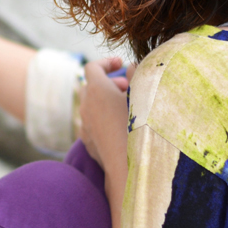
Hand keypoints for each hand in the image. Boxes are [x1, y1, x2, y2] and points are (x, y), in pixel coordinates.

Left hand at [79, 57, 133, 173]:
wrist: (130, 164)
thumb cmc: (140, 125)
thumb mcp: (143, 95)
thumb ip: (137, 75)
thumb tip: (131, 66)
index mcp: (97, 89)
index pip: (93, 67)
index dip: (106, 62)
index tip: (120, 63)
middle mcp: (86, 106)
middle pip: (90, 86)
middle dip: (108, 83)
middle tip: (126, 88)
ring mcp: (85, 125)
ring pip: (90, 106)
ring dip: (104, 102)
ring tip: (124, 107)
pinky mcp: (87, 142)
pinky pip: (92, 124)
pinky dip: (102, 119)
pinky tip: (118, 127)